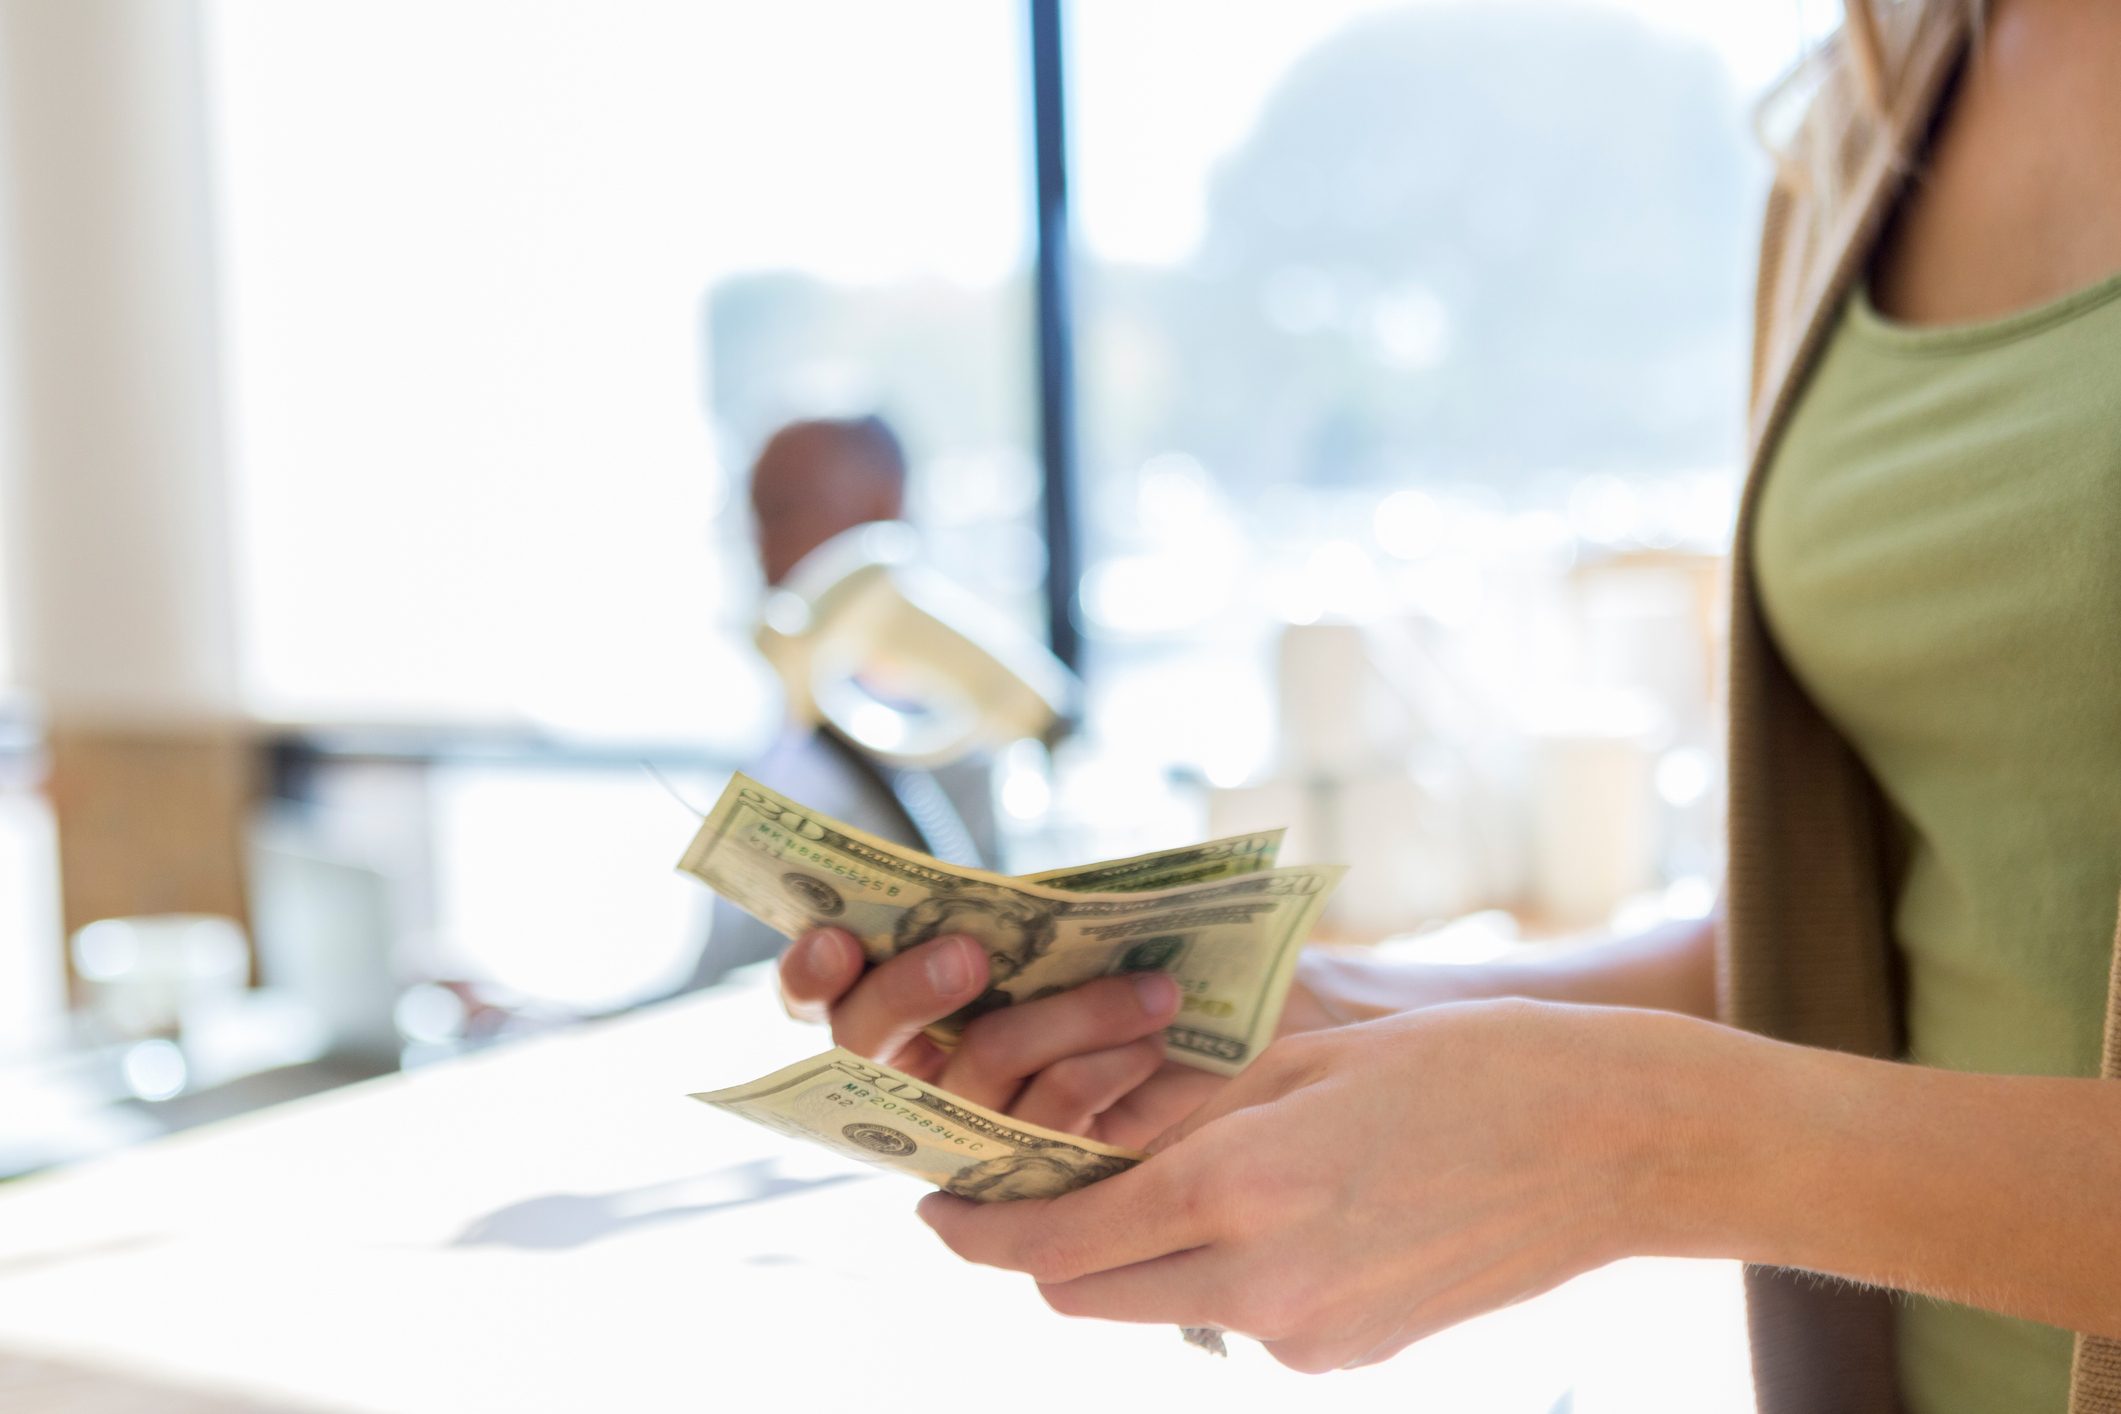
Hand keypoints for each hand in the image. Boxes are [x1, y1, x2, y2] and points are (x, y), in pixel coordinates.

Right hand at [777, 926, 1221, 1145]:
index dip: (812, 970)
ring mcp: (960, 1135)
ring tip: (1154, 990)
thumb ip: (1019, 917)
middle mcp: (904, 1080)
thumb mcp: (1054, 939)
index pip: (814, 993)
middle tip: (968, 955)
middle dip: (910, 989)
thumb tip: (1042, 895)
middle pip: (867, 1039)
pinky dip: (1111, 1065)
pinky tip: (1156, 1044)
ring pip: (985, 1065)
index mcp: (888, 1007)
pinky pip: (1055, 1116)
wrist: (1194, 1065)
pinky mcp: (1025, 1179)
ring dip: (1073, 1015)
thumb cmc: (1106, 982)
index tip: (837, 938)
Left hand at [918, 999, 1709, 1371]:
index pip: (1055, 1244)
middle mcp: (1262, 1287)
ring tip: (1183, 1172)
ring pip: (1165, 1308)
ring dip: (1140, 1255)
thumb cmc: (1464, 1064)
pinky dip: (1226, 1271)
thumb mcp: (1304, 1056)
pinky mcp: (1355, 1358)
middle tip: (1037, 1186)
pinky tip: (1286, 1205)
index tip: (936, 1209)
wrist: (1616, 1145)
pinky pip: (1246, 1319)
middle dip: (1041, 1249)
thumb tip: (1082, 1130)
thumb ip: (1181, 1106)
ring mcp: (1312, 1338)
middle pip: (1087, 1296)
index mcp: (1239, 1189)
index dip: (977, 1232)